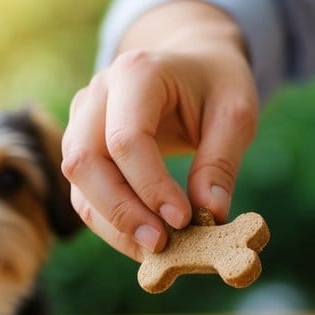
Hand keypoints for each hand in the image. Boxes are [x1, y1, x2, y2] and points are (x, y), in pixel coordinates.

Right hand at [61, 1, 258, 259]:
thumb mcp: (236, 113)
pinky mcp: (82, 148)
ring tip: (157, 250)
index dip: (150, 186)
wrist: (191, 63)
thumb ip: (221, 162)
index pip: (126, 139)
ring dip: (113, 224)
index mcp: (136, 73)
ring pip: (78, 183)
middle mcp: (96, 94)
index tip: (183, 220)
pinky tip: (145, 241)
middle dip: (121, 211)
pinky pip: (84, 193)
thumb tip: (210, 214)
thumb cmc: (215, 85)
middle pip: (85, 161)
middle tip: (162, 244)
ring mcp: (81, 120)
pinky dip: (111, 223)